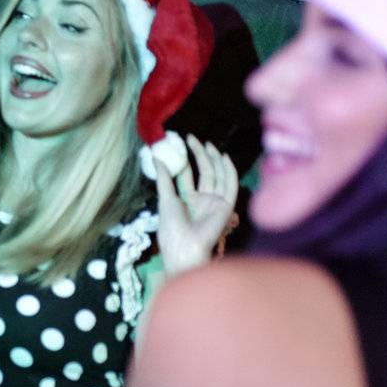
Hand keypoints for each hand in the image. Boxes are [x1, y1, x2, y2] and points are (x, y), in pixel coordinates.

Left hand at [155, 133, 238, 275]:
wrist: (184, 247)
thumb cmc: (171, 228)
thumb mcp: (165, 198)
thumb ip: (164, 178)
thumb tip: (156, 157)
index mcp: (187, 200)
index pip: (188, 176)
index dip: (185, 160)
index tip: (180, 144)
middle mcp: (203, 200)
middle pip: (204, 173)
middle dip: (200, 155)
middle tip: (193, 138)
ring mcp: (215, 202)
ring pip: (218, 176)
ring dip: (214, 160)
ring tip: (207, 144)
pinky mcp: (226, 206)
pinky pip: (230, 186)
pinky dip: (229, 171)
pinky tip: (224, 157)